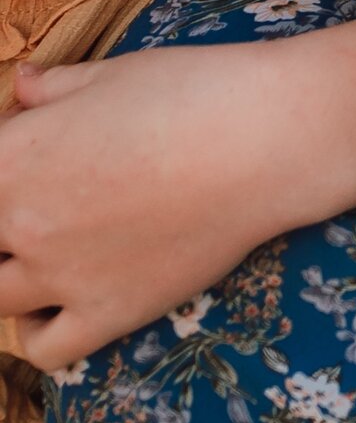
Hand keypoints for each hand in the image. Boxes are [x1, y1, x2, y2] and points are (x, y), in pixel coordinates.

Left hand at [0, 40, 353, 363]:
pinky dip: (39, 331)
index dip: (6, 164)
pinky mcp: (107, 314)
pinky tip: (59, 303)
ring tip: (40, 255)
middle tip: (45, 203)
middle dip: (4, 224)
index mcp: (11, 157)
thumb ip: (54, 89)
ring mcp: (61, 276)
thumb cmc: (189, 89)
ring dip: (9, 277)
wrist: (263, 139)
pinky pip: (44, 348)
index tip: (27, 158)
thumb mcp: (112, 74)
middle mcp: (21, 222)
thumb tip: (20, 84)